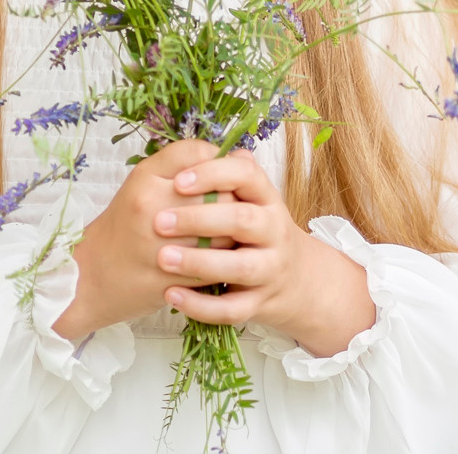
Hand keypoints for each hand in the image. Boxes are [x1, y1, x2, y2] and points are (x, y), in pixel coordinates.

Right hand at [53, 139, 230, 340]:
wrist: (89, 276)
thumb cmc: (125, 225)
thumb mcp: (145, 183)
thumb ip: (186, 163)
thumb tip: (239, 156)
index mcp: (145, 178)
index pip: (199, 155)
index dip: (219, 164)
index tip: (221, 178)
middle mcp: (152, 206)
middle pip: (220, 194)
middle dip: (232, 203)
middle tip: (230, 211)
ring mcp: (160, 243)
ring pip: (224, 234)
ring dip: (232, 237)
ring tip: (226, 237)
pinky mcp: (170, 277)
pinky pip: (214, 267)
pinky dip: (222, 264)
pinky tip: (217, 261)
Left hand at [152, 151, 375, 358]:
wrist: (297, 281)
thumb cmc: (258, 232)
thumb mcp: (252, 199)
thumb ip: (228, 176)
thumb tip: (201, 148)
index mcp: (266, 198)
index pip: (247, 175)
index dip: (214, 174)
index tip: (178, 181)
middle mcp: (274, 231)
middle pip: (244, 219)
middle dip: (201, 219)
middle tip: (160, 222)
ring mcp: (270, 269)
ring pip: (241, 267)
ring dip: (200, 262)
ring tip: (162, 257)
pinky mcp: (259, 304)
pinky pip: (232, 309)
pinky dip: (201, 305)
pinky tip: (171, 295)